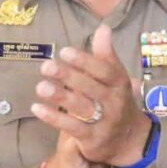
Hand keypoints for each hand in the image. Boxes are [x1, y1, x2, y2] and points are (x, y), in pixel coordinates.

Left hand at [31, 24, 151, 166]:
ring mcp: (104, 122)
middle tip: (46, 66)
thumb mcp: (115, 77)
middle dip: (68, 76)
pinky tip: (37, 108)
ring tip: (40, 86)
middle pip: (90, 88)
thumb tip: (103, 28)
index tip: (64, 51)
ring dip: (60, 96)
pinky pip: (72, 127)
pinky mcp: (92, 139)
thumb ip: (105, 55)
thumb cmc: (116, 100)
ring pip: (81, 107)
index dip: (84, 61)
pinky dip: (54, 118)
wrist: (129, 139)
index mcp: (119, 83)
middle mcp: (114, 102)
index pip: (104, 70)